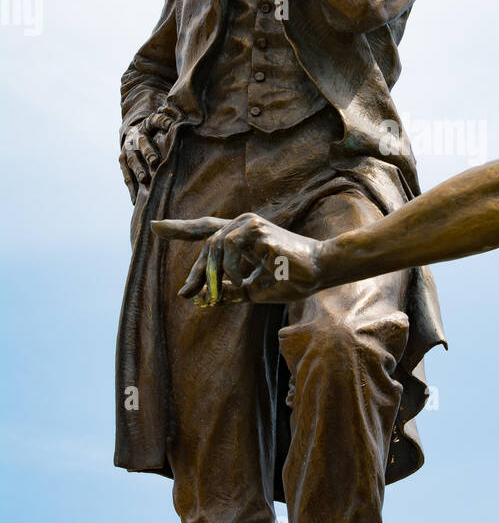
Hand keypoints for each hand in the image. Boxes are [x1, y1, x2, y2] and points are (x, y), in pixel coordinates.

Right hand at [119, 110, 174, 200]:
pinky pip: (127, 176)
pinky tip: (137, 199)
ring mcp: (127, 151)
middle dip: (148, 152)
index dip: (163, 121)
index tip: (172, 126)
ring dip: (138, 170)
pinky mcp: (123, 163)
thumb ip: (173, 122)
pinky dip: (132, 188)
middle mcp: (136, 137)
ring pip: (132, 160)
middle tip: (155, 161)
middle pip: (142, 143)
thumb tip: (186, 123)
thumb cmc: (156, 132)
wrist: (132, 134)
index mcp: (147, 125)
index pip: (155, 120)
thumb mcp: (162, 124)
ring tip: (145, 180)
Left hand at [151, 213, 323, 304]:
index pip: (206, 229)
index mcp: (242, 237)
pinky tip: (242, 284)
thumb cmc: (290, 279)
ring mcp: (250, 224)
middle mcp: (243, 225)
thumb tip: (201, 297)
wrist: (319, 272)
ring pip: (213, 247)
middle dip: (195, 273)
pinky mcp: (257, 230)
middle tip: (186, 293)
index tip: (155, 227)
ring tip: (217, 296)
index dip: (180, 229)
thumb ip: (229, 291)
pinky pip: (229, 249)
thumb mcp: (253, 290)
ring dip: (211, 276)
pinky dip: (230, 271)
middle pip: (206, 244)